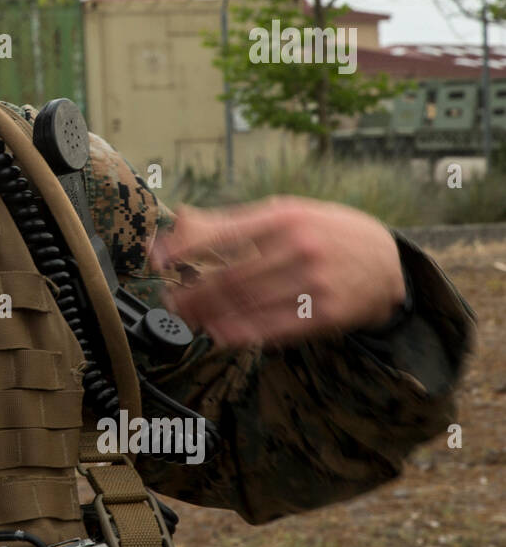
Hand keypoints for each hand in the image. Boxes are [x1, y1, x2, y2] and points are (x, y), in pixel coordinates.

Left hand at [148, 196, 405, 349]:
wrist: (388, 262)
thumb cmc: (323, 233)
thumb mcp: (285, 213)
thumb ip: (230, 221)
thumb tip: (177, 222)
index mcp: (284, 217)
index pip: (223, 234)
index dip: (185, 249)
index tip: (159, 260)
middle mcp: (300, 247)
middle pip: (231, 275)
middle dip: (193, 291)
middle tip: (171, 300)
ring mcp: (315, 283)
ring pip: (248, 304)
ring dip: (210, 314)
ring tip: (187, 318)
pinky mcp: (327, 315)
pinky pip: (275, 328)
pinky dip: (241, 333)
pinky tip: (219, 333)